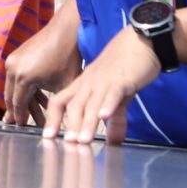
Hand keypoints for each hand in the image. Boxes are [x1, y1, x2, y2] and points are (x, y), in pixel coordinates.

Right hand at [4, 10, 82, 126]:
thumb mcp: (65, 86)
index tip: (23, 129)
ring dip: (24, 100)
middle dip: (18, 111)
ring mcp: (13, 60)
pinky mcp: (16, 54)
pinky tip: (38, 98)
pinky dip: (26, 88)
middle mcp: (13, 68)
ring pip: (14, 86)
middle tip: (20, 125)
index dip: (21, 117)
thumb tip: (61, 126)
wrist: (65, 32)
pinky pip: (17, 76)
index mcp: (23, 77)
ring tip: (34, 115)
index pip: (18, 103)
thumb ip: (58, 107)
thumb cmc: (68, 59)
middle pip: (11, 96)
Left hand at [43, 26, 159, 144]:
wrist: (139, 43)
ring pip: (91, 103)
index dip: (52, 118)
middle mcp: (89, 84)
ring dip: (85, 122)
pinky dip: (108, 105)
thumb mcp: (116, 96)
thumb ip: (114, 118)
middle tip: (65, 144)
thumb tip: (113, 142)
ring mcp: (104, 81)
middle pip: (73, 105)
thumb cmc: (124, 69)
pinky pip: (112, 93)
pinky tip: (104, 117)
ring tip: (81, 140)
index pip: (60, 102)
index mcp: (82, 86)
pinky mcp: (122, 80)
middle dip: (68, 125)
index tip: (47, 136)